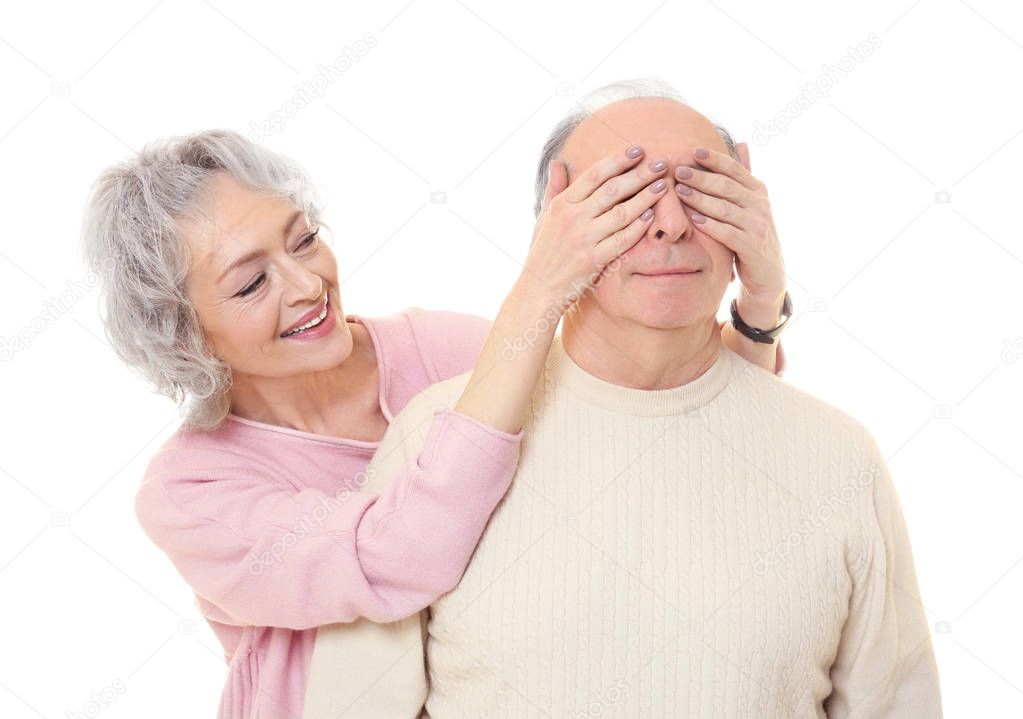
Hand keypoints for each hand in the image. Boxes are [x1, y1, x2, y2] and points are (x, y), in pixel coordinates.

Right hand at [522, 144, 668, 311]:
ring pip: (621, 212)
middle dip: (639, 174)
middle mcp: (573, 218)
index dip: (618, 160)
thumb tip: (557, 162)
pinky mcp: (594, 260)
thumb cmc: (543, 251)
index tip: (638, 150)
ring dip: (645, 197)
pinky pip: (622, 239)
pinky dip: (637, 227)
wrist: (538, 288)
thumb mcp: (544, 217)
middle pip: (612, 190)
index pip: (595, 175)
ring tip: (662, 186)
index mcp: (562, 204)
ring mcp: (584, 239)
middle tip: (661, 164)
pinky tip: (651, 216)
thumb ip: (553, 189)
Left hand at [674, 143, 786, 318]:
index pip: (734, 169)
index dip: (714, 159)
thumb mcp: (751, 202)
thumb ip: (745, 175)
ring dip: (701, 199)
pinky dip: (711, 225)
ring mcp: (757, 225)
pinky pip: (727, 233)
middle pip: (727, 186)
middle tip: (679, 171)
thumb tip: (741, 143)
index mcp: (758, 190)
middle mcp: (760, 205)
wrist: (768, 272)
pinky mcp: (751, 246)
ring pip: (725, 208)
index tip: (692, 151)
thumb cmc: (752, 232)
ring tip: (680, 192)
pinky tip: (693, 219)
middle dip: (701, 177)